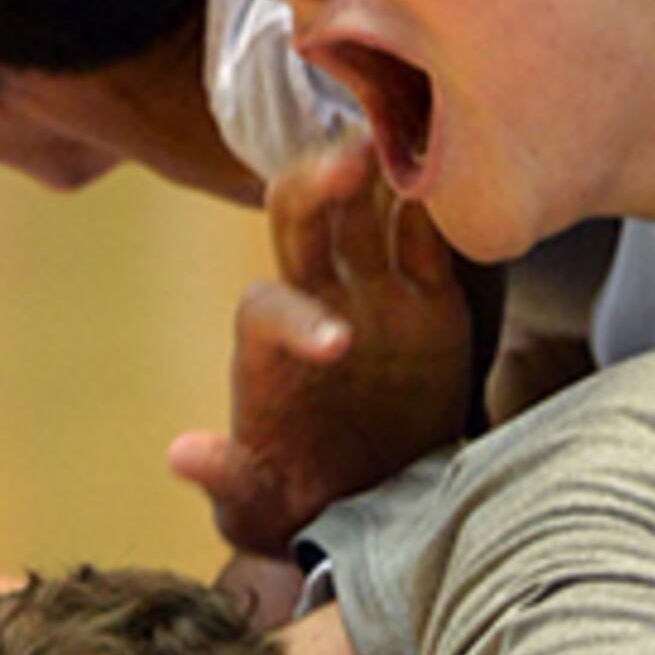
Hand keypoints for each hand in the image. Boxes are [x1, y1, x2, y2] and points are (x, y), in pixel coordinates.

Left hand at [168, 140, 479, 553]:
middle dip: (319, 183)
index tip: (340, 349)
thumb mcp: (259, 514)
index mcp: (269, 353)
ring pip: (367, 206)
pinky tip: (471, 178)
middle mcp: (316, 305)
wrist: (378, 515)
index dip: (297, 317)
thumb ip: (229, 482)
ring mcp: (374, 296)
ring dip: (384, 169)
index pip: (269, 309)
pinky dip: (445, 208)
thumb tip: (184, 455)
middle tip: (356, 162)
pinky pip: (432, 238)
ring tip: (424, 139)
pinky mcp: (431, 301)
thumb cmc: (304, 515)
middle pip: (300, 217)